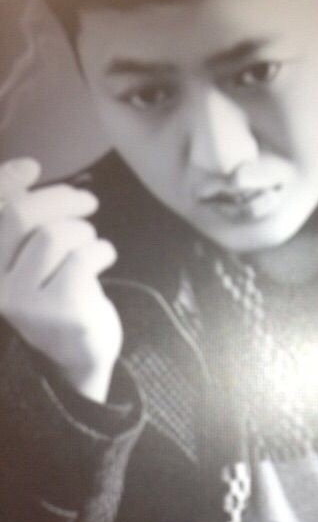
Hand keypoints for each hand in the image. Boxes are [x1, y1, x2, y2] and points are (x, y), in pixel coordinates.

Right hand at [0, 158, 121, 402]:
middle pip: (18, 216)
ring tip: (92, 242)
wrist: (78, 356)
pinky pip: (82, 257)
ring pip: (55, 235)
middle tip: (88, 202)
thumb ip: (25, 218)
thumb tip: (28, 165)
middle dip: (60, 198)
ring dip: (84, 230)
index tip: (33, 167)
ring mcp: (20, 301)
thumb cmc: (55, 296)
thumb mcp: (32, 257)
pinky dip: (101, 249)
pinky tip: (104, 257)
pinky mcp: (57, 310)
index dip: (4, 180)